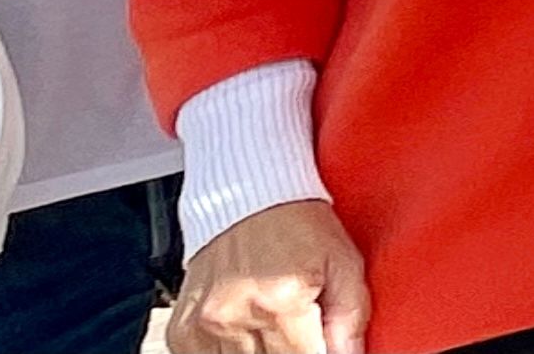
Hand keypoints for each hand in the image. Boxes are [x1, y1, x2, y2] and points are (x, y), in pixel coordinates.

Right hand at [170, 201, 369, 353]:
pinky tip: (246, 335)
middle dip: (293, 350)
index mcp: (279, 302)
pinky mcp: (182, 331)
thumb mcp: (343, 262)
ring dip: (262, 353)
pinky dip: (230, 353)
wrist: (243, 195)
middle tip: (301, 332)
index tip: (321, 343)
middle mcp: (235, 317)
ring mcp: (203, 327)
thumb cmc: (295, 223)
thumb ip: (351, 319)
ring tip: (275, 328)